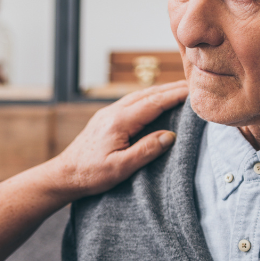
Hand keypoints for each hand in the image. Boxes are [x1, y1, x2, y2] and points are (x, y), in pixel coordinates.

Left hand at [48, 81, 187, 202]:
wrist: (64, 174)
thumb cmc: (90, 174)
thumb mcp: (121, 168)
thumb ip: (146, 151)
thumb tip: (170, 136)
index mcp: (119, 121)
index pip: (154, 102)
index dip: (176, 95)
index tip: (196, 90)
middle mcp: (113, 112)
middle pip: (148, 93)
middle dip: (172, 88)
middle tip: (196, 85)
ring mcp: (107, 113)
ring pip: (139, 96)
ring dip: (161, 91)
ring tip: (181, 90)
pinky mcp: (105, 119)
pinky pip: (132, 102)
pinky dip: (149, 98)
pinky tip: (156, 102)